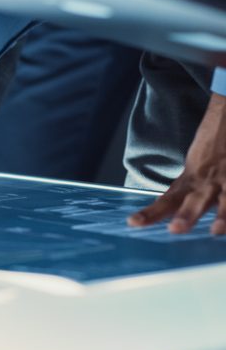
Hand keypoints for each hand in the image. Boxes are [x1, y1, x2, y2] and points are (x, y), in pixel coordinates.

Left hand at [129, 93, 225, 233]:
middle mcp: (204, 180)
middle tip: (175, 229)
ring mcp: (224, 178)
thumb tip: (163, 206)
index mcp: (188, 180)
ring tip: (215, 230)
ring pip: (224, 199)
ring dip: (221, 215)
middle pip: (193, 200)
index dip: (150, 213)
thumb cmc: (209, 147)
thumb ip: (182, 189)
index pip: (166, 200)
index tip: (133, 223)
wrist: (225, 119)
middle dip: (186, 215)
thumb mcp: (192, 167)